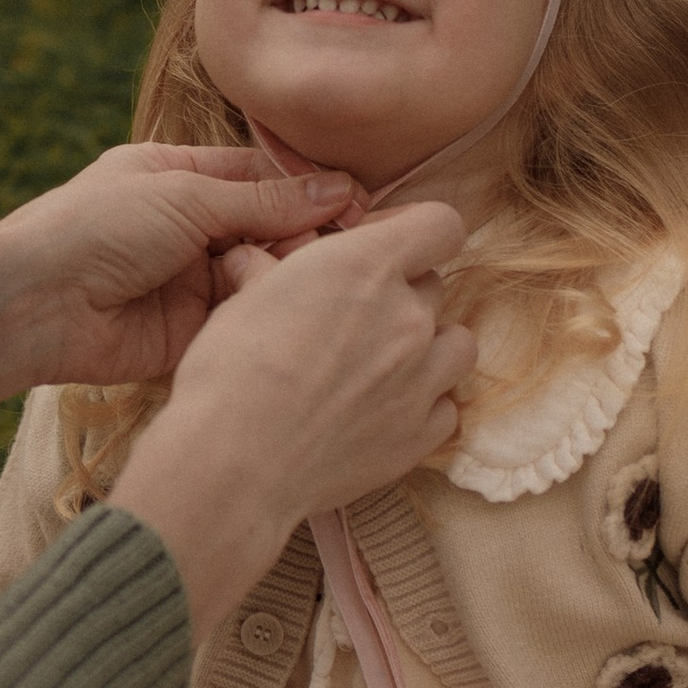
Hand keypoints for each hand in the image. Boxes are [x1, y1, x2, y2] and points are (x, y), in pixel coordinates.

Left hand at [0, 144, 360, 401]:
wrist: (35, 304)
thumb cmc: (96, 227)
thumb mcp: (185, 197)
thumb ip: (263, 200)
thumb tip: (340, 188)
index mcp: (179, 177)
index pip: (261, 177)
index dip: (309, 190)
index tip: (358, 204)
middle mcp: (189, 227)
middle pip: (269, 227)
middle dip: (305, 235)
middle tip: (346, 247)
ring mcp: (191, 280)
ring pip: (261, 273)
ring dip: (288, 274)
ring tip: (315, 278)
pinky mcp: (191, 332)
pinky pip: (243, 318)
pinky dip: (266, 313)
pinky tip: (294, 312)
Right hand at [112, 205, 476, 634]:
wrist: (235, 462)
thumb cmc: (229, 372)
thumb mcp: (242, 298)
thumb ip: (268, 270)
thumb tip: (253, 261)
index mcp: (366, 266)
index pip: (440, 225)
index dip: (416, 232)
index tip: (383, 248)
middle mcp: (408, 318)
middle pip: (435, 286)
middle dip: (401, 294)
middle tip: (355, 316)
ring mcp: (422, 380)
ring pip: (457, 344)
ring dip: (428, 346)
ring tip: (383, 362)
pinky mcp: (419, 436)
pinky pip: (445, 407)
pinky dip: (423, 404)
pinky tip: (382, 410)